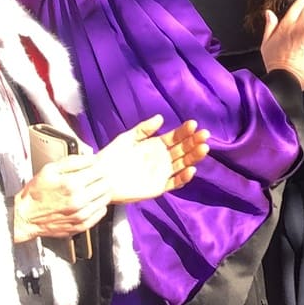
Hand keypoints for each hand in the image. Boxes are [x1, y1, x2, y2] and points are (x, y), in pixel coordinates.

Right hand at [14, 154, 111, 241]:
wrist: (25, 217)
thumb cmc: (35, 194)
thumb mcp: (49, 170)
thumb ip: (73, 161)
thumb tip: (91, 158)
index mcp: (71, 184)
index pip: (100, 171)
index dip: (99, 167)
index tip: (95, 168)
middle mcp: (78, 200)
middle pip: (106, 184)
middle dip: (102, 179)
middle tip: (94, 179)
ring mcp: (81, 215)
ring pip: (105, 199)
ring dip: (102, 192)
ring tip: (91, 190)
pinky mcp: (81, 225)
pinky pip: (101, 213)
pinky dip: (98, 206)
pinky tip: (89, 202)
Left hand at [97, 114, 212, 203]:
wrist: (99, 177)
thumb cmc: (111, 156)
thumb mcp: (127, 138)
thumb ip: (144, 129)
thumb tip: (161, 118)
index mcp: (156, 145)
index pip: (176, 137)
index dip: (185, 131)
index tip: (193, 124)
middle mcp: (163, 158)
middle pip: (183, 149)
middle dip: (195, 142)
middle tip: (204, 135)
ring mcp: (162, 173)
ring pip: (183, 164)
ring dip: (194, 156)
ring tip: (203, 148)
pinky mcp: (159, 187)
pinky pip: (175, 182)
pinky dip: (184, 177)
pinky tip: (191, 170)